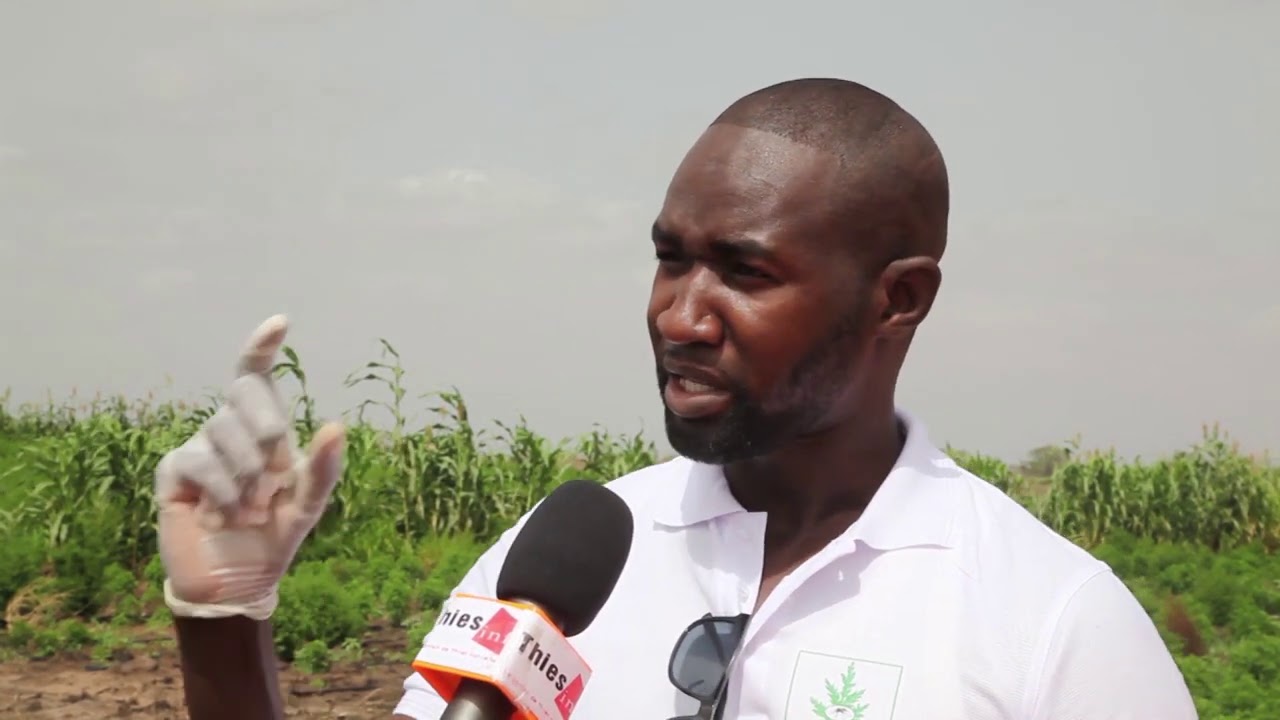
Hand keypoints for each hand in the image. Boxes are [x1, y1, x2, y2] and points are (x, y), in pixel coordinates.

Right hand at [154, 314, 345, 619]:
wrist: (237, 581)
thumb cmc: (274, 535)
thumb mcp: (308, 504)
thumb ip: (323, 467)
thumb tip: (335, 425)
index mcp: (263, 428)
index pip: (255, 374)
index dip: (261, 345)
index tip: (280, 323)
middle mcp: (229, 428)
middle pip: (244, 393)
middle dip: (268, 429)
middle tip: (277, 474)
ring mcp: (198, 445)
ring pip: (225, 433)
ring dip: (247, 479)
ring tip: (252, 511)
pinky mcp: (174, 471)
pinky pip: (201, 463)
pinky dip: (223, 494)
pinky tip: (223, 518)